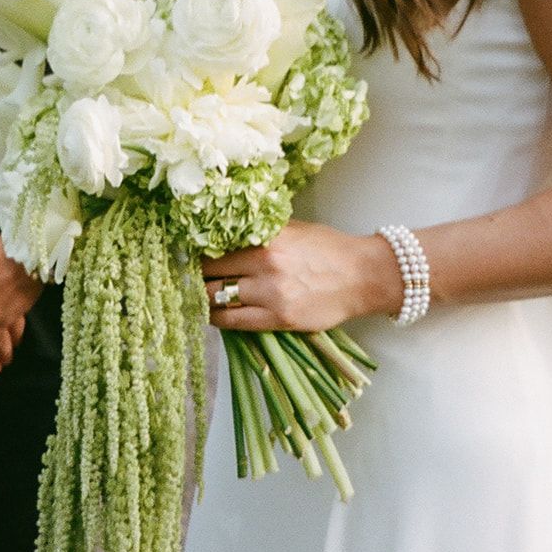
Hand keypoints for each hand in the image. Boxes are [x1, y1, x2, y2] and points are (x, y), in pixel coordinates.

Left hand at [202, 222, 403, 331]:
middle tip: (189, 278)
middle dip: (196, 277)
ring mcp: (272, 295)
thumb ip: (259, 233)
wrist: (362, 276)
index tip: (189, 256)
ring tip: (198, 297)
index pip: (216, 247)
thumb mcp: (292, 229)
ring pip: (218, 300)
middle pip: (210, 274)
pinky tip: (214, 314)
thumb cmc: (328, 249)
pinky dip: (219, 318)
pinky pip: (235, 322)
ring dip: (203, 299)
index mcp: (267, 239)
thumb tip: (224, 236)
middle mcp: (265, 266)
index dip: (198, 253)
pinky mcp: (279, 319)